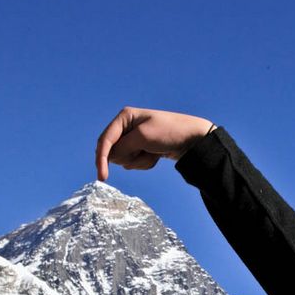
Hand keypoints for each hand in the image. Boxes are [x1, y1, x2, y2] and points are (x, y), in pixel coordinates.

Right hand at [95, 107, 213, 180]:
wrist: (193, 140)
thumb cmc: (169, 132)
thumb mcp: (143, 137)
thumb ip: (122, 147)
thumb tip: (109, 158)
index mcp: (125, 117)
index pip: (105, 140)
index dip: (101, 159)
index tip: (102, 177)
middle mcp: (126, 127)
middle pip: (113, 153)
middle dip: (130, 157)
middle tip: (147, 150)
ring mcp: (134, 139)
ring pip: (124, 160)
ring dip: (140, 161)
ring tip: (154, 151)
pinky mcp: (141, 149)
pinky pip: (135, 163)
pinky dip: (146, 163)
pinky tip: (157, 155)